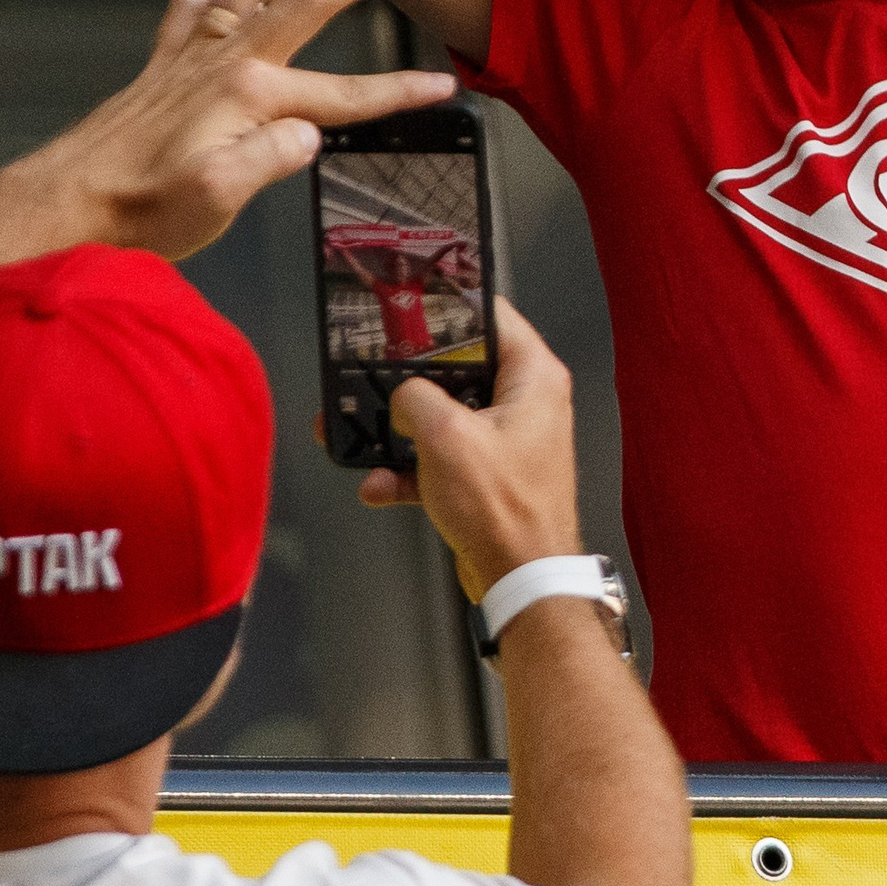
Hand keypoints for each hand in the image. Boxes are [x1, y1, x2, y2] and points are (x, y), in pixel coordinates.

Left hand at [0, 0, 456, 263]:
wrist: (67, 203)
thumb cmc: (141, 213)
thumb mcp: (217, 200)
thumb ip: (270, 158)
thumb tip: (310, 134)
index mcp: (248, 96)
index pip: (344, 94)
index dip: (400, 90)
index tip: (443, 86)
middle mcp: (223, 62)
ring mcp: (189, 57)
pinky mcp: (160, 65)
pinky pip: (192, 5)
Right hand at [354, 301, 583, 599]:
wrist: (521, 581)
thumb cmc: (501, 506)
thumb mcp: (444, 435)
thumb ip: (414, 396)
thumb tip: (402, 396)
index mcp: (532, 376)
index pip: (491, 315)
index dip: (447, 305)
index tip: (408, 304)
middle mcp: (525, 402)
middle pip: (459, 368)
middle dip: (409, 375)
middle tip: (370, 368)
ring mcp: (506, 441)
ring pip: (444, 417)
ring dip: (399, 429)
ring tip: (354, 430)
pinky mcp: (489, 478)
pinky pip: (442, 461)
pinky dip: (410, 472)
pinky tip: (376, 487)